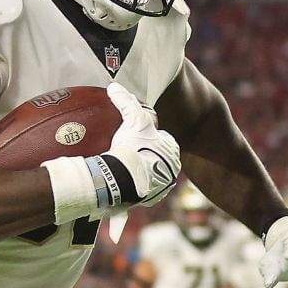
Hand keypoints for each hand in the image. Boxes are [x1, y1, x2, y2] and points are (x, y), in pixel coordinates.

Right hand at [92, 82, 180, 208]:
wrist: (122, 179)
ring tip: (124, 169)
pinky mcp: (148, 201)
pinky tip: (122, 183)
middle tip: (129, 152)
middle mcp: (172, 172)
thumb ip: (126, 101)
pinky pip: (142, 192)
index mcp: (172, 152)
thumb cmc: (132, 147)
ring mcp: (161, 188)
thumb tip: (114, 86)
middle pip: (159, 159)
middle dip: (148, 156)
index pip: (165, 140)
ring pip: (152, 177)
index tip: (138, 136)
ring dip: (141, 173)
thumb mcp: (132, 119)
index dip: (151, 136)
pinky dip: (134, 188)